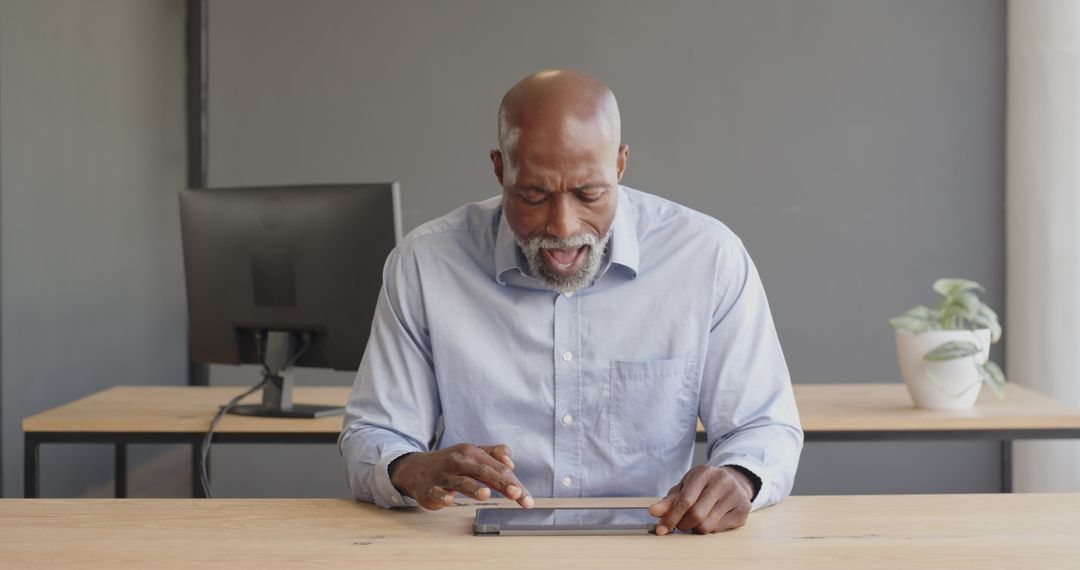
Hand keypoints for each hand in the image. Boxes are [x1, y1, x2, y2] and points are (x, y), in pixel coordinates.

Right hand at [388, 443, 533, 509]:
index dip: (514, 482)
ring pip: (461, 481)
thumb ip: (494, 454)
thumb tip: (512, 463)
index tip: (526, 498)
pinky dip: (443, 496)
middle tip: (516, 493)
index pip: (498, 468)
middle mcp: (459, 461)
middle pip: (483, 472)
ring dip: (473, 488)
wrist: (415, 468)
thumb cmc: (450, 463)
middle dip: (501, 483)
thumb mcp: (472, 453)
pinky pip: (437, 492)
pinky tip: (449, 500)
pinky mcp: (430, 489)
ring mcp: (444, 475)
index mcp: (472, 453)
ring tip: (486, 494)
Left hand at [648, 465, 754, 534]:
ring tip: (696, 520)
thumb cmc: (703, 486)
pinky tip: (711, 519)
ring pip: (708, 525)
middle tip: (681, 524)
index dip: (672, 517)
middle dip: (684, 524)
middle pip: (696, 514)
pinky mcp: (744, 508)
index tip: (662, 529)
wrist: (732, 481)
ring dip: (696, 528)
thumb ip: (669, 501)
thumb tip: (654, 512)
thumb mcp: (685, 488)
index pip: (685, 500)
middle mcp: (722, 481)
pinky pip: (720, 529)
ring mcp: (735, 494)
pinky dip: (711, 529)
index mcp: (704, 472)